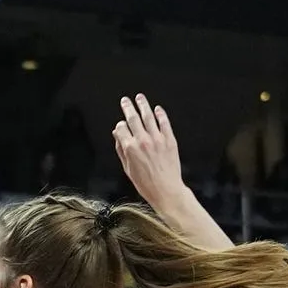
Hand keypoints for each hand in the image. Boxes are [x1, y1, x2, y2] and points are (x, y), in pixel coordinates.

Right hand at [112, 94, 185, 208]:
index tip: (120, 126)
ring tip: (140, 97)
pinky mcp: (169, 140)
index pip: (121, 128)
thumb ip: (121, 150)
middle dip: (128, 107)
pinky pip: (164, 123)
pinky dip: (160, 114)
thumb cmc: (146, 184)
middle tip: (125, 100)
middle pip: (133, 118)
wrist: (166, 190)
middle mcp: (143, 141)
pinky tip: (157, 109)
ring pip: (148, 116)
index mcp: (130, 148)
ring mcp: (157, 139)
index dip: (119, 126)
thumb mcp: (128, 169)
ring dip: (143, 105)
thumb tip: (118, 136)